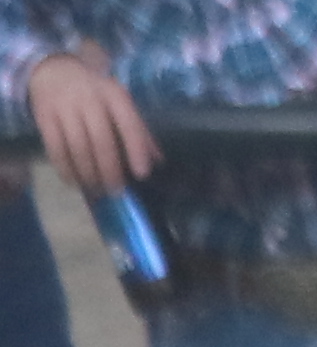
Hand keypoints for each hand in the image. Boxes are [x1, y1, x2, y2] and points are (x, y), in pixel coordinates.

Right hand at [26, 52, 154, 197]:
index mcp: (114, 95)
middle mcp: (89, 99)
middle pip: (102, 141)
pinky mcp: (44, 115)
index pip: (129, 124)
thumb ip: (138, 130)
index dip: (136, 150)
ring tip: (96, 190)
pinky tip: (72, 181)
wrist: (53, 70)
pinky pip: (54, 146)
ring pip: (78, 147)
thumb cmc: (95, 93)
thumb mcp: (119, 103)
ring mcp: (64, 107)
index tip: (142, 175)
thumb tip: (157, 161)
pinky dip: (64, 167)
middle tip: (116, 191)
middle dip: (110, 170)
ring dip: (88, 173)